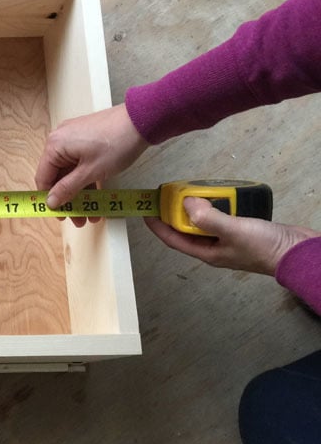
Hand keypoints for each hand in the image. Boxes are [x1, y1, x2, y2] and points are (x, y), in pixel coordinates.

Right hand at [35, 104, 149, 225]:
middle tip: (79, 218)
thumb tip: (51, 202)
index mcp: (54, 146)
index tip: (61, 215)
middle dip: (69, 199)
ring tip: (92, 211)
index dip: (51, 199)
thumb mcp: (90, 172)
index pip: (43, 178)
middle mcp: (59, 140)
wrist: (142, 120)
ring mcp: (73, 138)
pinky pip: (79, 163)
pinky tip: (96, 194)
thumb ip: (67, 189)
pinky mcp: (85, 138)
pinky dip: (85, 179)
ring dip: (79, 192)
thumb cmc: (116, 143)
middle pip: (57, 176)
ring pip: (70, 171)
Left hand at [146, 196, 320, 275]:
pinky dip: (217, 206)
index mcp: (207, 252)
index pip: (173, 239)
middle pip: (187, 229)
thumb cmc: (263, 246)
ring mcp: (229, 240)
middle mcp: (214, 247)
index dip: (158, 226)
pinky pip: (222, 217)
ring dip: (197, 208)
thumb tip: (185, 204)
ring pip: (205, 222)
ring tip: (191, 191)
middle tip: (169, 194)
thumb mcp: (232, 230)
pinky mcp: (242, 232)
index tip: (146, 210)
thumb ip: (207, 218)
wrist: (298, 252)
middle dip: (176, 213)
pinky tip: (219, 195)